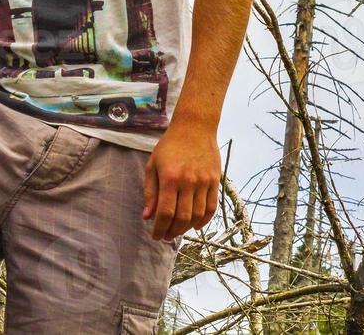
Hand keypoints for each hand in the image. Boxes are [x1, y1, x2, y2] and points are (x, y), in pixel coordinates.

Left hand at [142, 116, 220, 241]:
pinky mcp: (216, 180)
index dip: (160, 229)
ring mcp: (204, 181)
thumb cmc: (170, 146)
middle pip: (182, 218)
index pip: (165, 213)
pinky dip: (204, 220)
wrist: (195, 127)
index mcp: (170, 178)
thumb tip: (148, 217)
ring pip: (198, 215)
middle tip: (166, 236)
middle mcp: (189, 182)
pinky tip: (195, 225)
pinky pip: (212, 207)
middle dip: (172, 232)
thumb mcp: (153, 165)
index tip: (156, 236)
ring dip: (187, 228)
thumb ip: (150, 192)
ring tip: (178, 230)